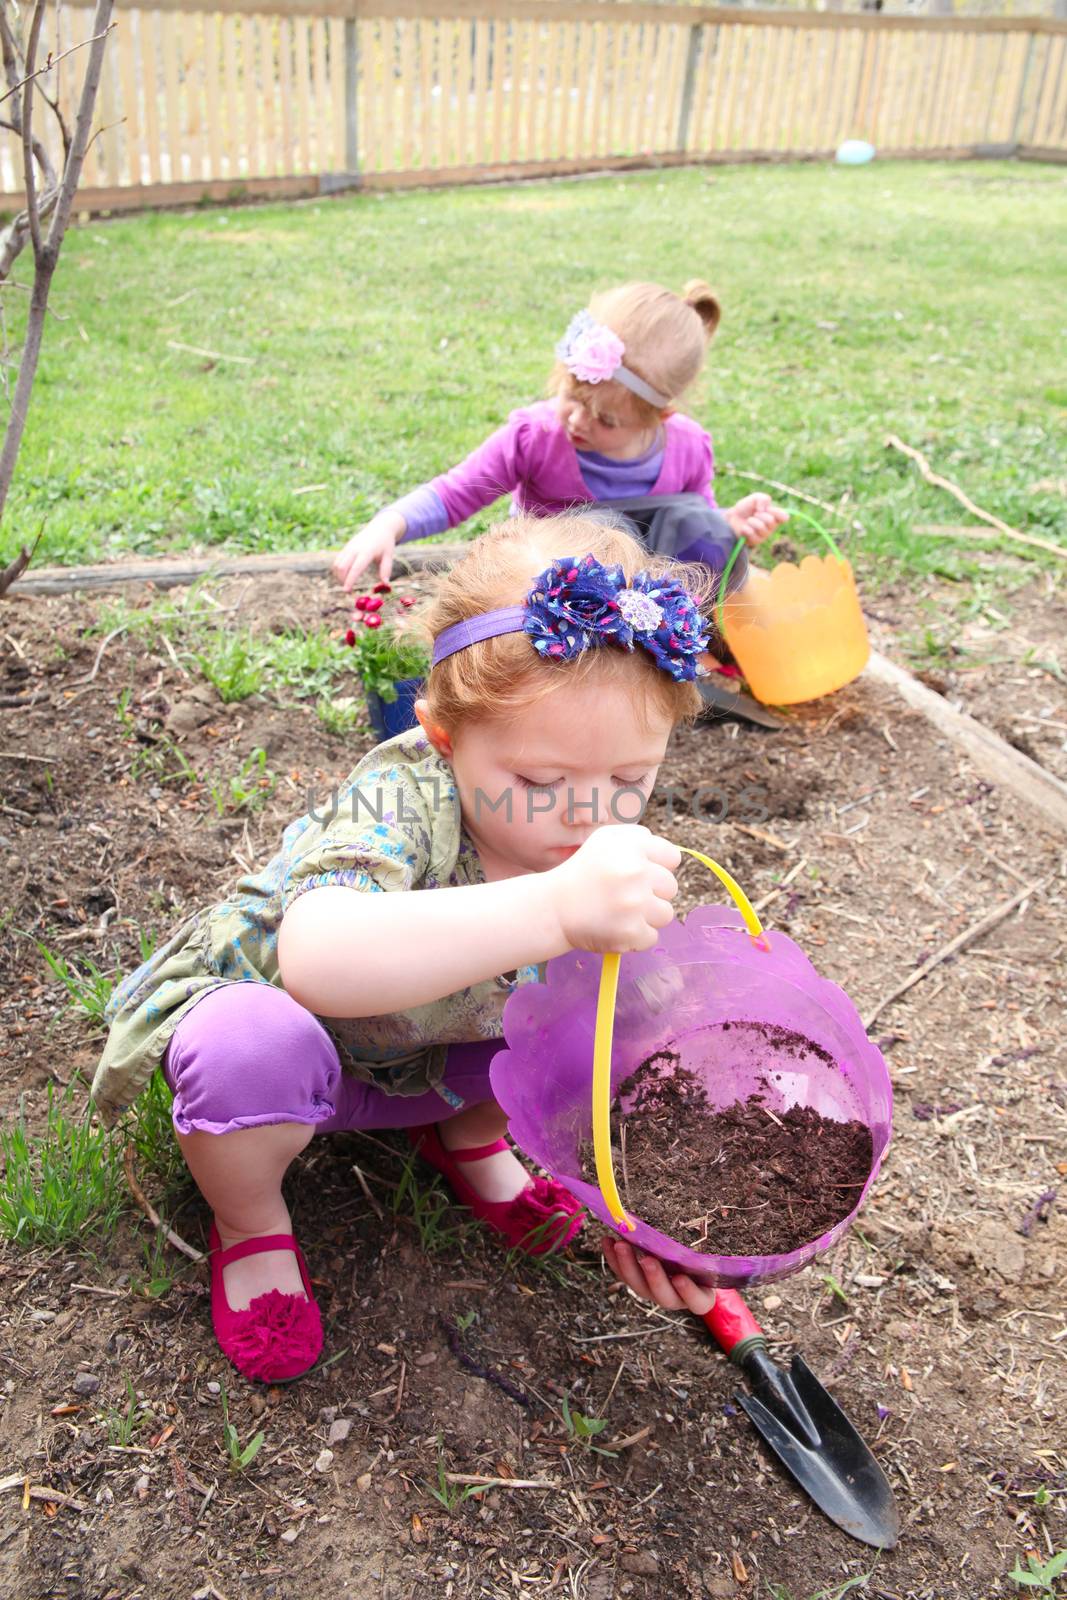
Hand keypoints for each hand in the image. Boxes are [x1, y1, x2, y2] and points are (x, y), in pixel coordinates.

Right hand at [332, 510, 405, 590]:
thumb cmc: (385, 544)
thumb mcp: (389, 555)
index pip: (355, 568)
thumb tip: (385, 584)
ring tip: (346, 584)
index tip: (347, 591)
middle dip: (342, 580)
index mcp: (367, 552)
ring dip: (339, 576)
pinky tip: (343, 576)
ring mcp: (349, 547)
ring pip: (337, 564)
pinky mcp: (346, 547)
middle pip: (342, 567)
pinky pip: (338, 560)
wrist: (380, 527)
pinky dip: (338, 570)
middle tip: (348, 591)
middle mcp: (355, 549)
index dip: (350, 580)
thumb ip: (386, 569)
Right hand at [549, 825, 679, 953]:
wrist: (554, 908)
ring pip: (666, 914)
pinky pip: (651, 937)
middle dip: (652, 893)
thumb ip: (640, 840)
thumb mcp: (606, 841)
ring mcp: (634, 903)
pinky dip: (635, 936)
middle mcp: (635, 871)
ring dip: (646, 916)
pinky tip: (615, 926)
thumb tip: (671, 857)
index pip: (672, 858)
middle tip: (625, 895)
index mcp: (632, 845)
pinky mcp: (631, 932)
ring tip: (621, 912)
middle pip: (671, 887)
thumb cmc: (584, 873)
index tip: (638, 874)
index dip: (657, 867)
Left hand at [602, 1237, 715, 1315]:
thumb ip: (702, 1250)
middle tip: (648, 1260)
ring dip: (628, 1265)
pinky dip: (613, 1258)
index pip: (697, 1301)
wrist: (684, 1265)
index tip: (680, 1278)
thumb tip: (715, 1221)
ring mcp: (652, 1292)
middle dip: (654, 1277)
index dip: (688, 1292)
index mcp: (698, 1297)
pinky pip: (622, 1274)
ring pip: (638, 1285)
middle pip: (663, 1295)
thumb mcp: (704, 1258)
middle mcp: (674, 1298)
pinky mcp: (635, 1281)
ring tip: (621, 1245)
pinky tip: (608, 1240)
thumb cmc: (700, 1262)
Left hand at [725, 493, 787, 548]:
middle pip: (771, 521)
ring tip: (748, 520)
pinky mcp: (755, 541)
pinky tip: (744, 528)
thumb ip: (763, 499)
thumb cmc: (746, 507)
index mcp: (775, 516)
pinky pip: (752, 533)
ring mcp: (764, 535)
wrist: (732, 517)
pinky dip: (745, 528)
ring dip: (752, 521)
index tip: (768, 509)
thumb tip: (763, 510)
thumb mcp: (756, 497)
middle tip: (754, 514)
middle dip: (760, 515)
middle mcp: (772, 527)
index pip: (784, 517)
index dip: (777, 512)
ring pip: (761, 527)